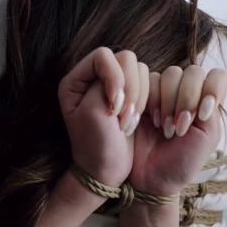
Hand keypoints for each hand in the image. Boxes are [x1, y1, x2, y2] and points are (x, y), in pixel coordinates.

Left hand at [58, 48, 149, 186]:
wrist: (105, 170)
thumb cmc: (94, 145)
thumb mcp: (93, 112)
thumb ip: (105, 82)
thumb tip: (124, 65)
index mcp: (76, 80)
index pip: (103, 56)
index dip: (114, 76)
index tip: (113, 105)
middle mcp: (94, 78)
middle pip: (125, 60)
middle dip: (129, 90)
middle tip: (121, 118)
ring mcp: (114, 86)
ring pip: (140, 71)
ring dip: (138, 98)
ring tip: (126, 124)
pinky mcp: (132, 96)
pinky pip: (150, 84)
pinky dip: (147, 102)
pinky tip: (136, 122)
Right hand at [130, 65, 226, 194]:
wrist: (150, 177)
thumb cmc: (181, 162)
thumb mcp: (207, 137)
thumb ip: (211, 109)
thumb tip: (204, 90)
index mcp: (207, 101)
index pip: (217, 76)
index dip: (211, 89)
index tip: (201, 115)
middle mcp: (187, 92)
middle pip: (192, 72)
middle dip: (186, 100)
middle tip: (177, 129)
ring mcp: (164, 92)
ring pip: (170, 74)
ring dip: (167, 102)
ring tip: (163, 128)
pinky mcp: (142, 95)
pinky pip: (147, 80)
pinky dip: (149, 101)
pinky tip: (148, 122)